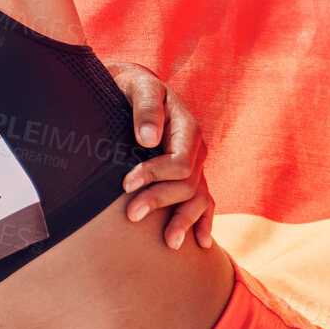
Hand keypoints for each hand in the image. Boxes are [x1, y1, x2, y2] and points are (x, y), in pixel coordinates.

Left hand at [105, 60, 214, 249]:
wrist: (128, 85)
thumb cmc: (129, 85)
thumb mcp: (137, 86)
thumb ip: (145, 107)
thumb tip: (149, 139)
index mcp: (187, 127)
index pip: (180, 162)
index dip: (155, 176)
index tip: (125, 184)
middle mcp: (195, 148)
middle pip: (187, 184)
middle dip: (160, 201)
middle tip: (130, 215)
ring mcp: (194, 164)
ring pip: (198, 198)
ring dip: (184, 221)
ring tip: (168, 243)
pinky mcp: (187, 175)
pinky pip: (204, 201)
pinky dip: (203, 222)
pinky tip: (200, 244)